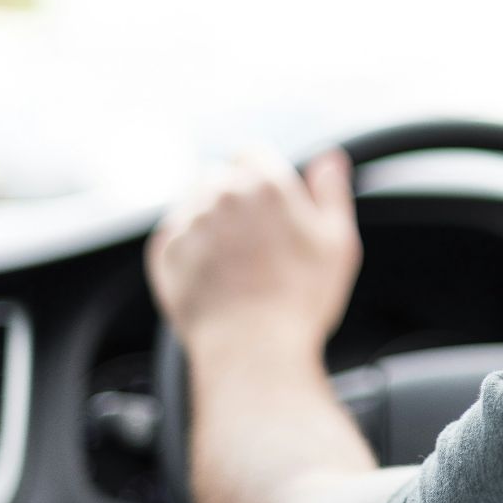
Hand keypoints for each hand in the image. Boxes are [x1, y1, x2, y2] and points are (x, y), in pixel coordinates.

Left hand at [146, 149, 361, 360]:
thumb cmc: (300, 300)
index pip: (251, 153)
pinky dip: (188, 247)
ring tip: (232, 260)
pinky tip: (212, 273)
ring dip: (209, 220)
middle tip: (253, 239)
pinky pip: (174, 234)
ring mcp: (189, 222)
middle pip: (220, 177)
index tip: (267, 203)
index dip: (261, 174)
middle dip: (233, 199)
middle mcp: (221, 195)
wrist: (252, 350)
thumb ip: (331, 192)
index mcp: (265, 184)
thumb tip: (329, 160)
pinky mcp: (164, 252)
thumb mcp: (338, 242)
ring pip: (194, 203)